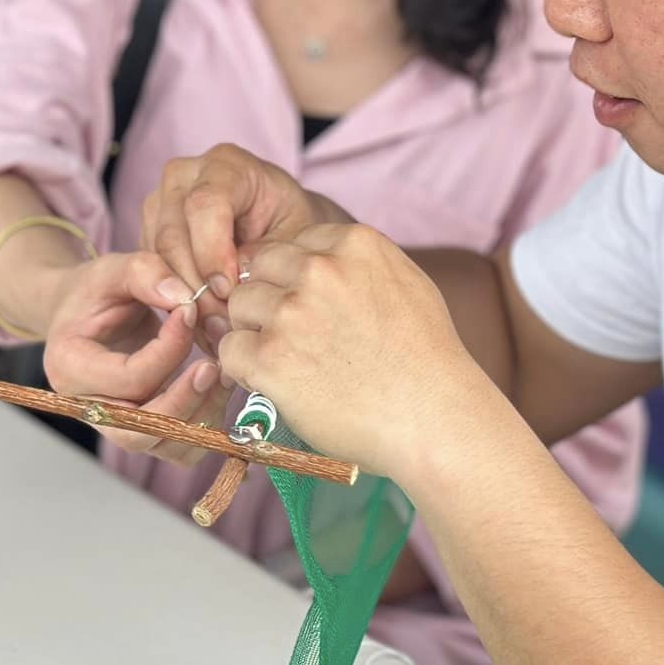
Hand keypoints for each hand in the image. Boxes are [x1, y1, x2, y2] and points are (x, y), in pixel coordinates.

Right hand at [41, 250, 228, 464]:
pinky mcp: (144, 431)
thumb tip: (185, 298)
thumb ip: (145, 274)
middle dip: (186, 398)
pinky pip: (180, 447)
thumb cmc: (95, 292)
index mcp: (69, 368)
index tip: (190, 311)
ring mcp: (117, 425)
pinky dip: (206, 425)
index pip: (128, 378)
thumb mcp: (113, 269)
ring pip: (166, 445)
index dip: (169, 349)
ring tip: (222, 372)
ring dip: (202, 413)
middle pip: (142, 428)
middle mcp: (88, 407)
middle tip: (215, 364)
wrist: (86, 313)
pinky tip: (218, 386)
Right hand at [140, 145, 347, 346]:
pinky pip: (151, 271)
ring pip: (156, 258)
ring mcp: (160, 202)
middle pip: (173, 236)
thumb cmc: (291, 225)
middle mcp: (184, 176)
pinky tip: (203, 324)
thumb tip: (228, 287)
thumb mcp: (293, 238)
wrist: (279, 223)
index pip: (205, 204)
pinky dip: (175, 301)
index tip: (230, 289)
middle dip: (196, 286)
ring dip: (184, 299)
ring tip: (216, 329)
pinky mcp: (149, 231)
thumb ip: (262, 257)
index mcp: (226, 165)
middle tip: (222, 323)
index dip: (213, 252)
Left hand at [218, 223, 498, 483]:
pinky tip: (274, 383)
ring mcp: (292, 313)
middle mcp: (319, 270)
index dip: (294, 280)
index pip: (292, 245)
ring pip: (238, 307)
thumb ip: (361, 265)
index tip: (311, 310)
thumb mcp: (408, 285)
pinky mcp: (270, 358)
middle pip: (259, 269)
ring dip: (253, 333)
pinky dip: (244, 370)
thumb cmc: (427, 360)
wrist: (433, 420)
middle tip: (293, 338)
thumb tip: (323, 259)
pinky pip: (230, 351)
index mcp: (354, 244)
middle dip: (269, 300)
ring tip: (287, 361)